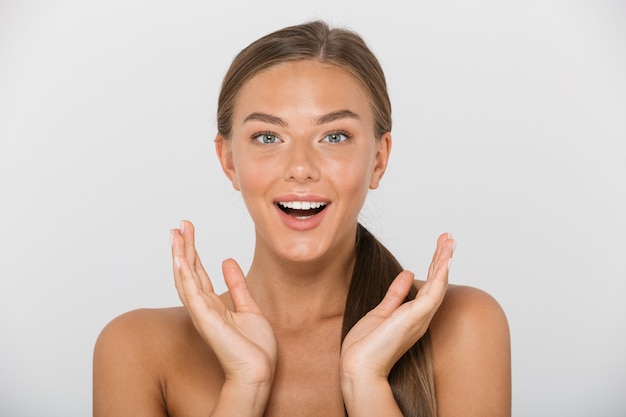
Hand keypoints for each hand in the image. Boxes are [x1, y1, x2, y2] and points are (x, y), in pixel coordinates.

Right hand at [171, 221, 277, 386]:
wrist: (259, 370)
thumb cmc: (255, 347)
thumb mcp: (249, 307)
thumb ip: (237, 284)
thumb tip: (227, 261)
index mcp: (213, 304)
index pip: (198, 272)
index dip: (192, 250)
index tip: (188, 229)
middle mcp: (204, 307)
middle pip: (189, 271)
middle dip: (183, 247)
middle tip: (179, 224)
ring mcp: (202, 313)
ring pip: (186, 278)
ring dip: (180, 255)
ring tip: (175, 234)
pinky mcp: (206, 319)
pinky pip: (192, 293)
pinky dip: (184, 275)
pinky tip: (179, 258)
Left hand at [340, 233, 454, 381]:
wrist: (359, 367)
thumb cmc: (367, 346)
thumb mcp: (381, 311)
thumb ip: (395, 294)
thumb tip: (407, 273)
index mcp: (413, 314)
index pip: (429, 284)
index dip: (435, 263)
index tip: (440, 244)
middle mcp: (421, 315)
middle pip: (437, 281)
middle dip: (443, 257)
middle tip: (449, 236)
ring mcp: (420, 317)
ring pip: (438, 284)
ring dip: (444, 260)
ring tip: (450, 240)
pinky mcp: (415, 318)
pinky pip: (432, 294)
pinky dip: (440, 276)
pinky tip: (445, 261)